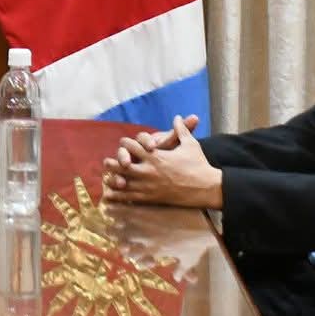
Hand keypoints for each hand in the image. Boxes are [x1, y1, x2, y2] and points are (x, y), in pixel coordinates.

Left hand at [100, 116, 223, 209]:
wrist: (207, 188)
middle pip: (123, 165)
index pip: (133, 146)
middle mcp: (149, 170)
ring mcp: (149, 186)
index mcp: (156, 156)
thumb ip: (181, 130)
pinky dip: (119, 196)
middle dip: (114, 162)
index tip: (125, 143)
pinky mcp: (152, 198)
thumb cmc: (199, 165)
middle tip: (107, 162)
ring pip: (124, 182)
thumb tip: (179, 117)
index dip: (127, 144)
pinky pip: (131, 197)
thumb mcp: (190, 144)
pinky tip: (110, 197)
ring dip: (114, 179)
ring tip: (107, 178)